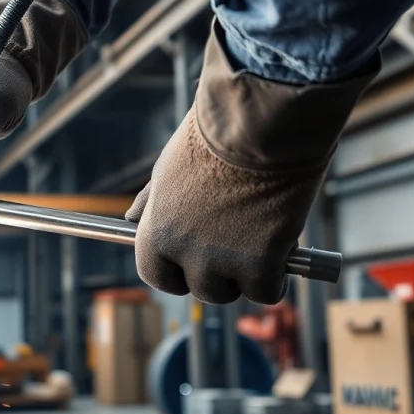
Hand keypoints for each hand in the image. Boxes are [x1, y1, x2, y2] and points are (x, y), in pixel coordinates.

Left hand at [126, 22, 377, 304]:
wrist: (260, 121)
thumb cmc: (217, 134)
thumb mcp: (170, 166)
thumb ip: (153, 201)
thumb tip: (130, 220)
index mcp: (157, 227)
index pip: (154, 273)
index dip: (175, 272)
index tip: (190, 266)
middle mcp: (183, 249)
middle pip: (199, 288)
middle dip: (218, 275)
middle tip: (237, 250)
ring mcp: (222, 260)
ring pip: (232, 292)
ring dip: (247, 277)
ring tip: (261, 247)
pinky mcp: (261, 262)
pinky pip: (267, 291)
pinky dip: (277, 278)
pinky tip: (283, 255)